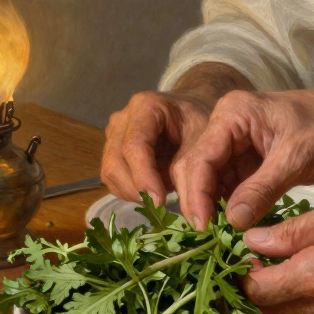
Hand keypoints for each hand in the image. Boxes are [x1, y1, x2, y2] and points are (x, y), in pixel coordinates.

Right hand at [102, 62, 252, 204]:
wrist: (193, 113)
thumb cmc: (201, 123)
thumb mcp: (203, 141)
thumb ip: (188, 169)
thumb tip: (180, 206)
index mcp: (146, 107)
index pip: (134, 145)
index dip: (144, 176)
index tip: (160, 202)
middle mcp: (123, 119)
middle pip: (116, 162)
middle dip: (137, 189)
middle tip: (163, 204)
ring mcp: (113, 134)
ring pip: (110, 173)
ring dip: (133, 192)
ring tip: (162, 192)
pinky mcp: (112, 150)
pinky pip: (112, 179)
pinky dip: (131, 191)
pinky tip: (153, 189)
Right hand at [172, 89, 313, 229]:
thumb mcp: (297, 159)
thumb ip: (262, 189)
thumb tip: (232, 221)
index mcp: (234, 113)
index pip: (201, 157)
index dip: (197, 193)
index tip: (201, 226)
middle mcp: (227, 125)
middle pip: (196, 168)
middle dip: (198, 201)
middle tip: (206, 237)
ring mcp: (235, 144)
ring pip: (208, 180)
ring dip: (211, 207)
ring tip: (216, 237)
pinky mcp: (247, 162)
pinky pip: (228, 186)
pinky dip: (227, 207)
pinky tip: (230, 228)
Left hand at [240, 188, 313, 313]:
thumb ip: (294, 232)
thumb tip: (253, 241)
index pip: (257, 292)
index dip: (243, 275)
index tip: (242, 256)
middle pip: (276, 309)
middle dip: (264, 287)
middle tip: (265, 258)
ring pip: (305, 313)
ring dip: (295, 291)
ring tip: (305, 258)